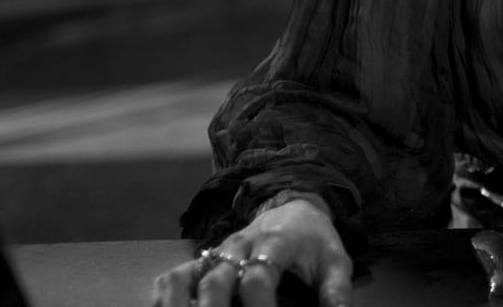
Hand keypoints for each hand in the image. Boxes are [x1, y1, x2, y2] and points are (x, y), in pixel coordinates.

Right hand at [151, 198, 352, 306]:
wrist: (296, 206)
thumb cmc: (315, 241)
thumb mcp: (335, 262)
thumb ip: (336, 292)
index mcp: (276, 243)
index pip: (259, 275)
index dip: (259, 304)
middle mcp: (242, 245)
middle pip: (217, 278)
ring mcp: (220, 251)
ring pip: (190, 274)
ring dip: (181, 303)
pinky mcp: (207, 257)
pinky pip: (178, 273)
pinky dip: (166, 294)